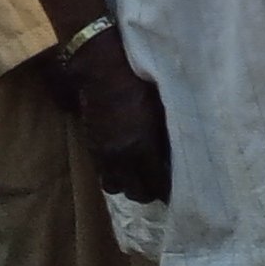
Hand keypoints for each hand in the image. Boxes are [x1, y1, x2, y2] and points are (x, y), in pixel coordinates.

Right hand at [68, 54, 175, 202]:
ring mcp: (103, 153)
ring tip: (138, 180)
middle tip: (158, 189)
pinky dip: (113, 174)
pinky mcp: (90, 146)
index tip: (174, 193)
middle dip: (147, 193)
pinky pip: (102, 172)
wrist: (104, 72)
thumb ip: (166, 138)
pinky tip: (123, 166)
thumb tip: (173, 158)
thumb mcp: (162, 111)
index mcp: (141, 146)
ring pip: (113, 186)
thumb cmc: (141, 85)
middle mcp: (120, 156)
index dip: (165, 192)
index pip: (155, 183)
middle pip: (134, 192)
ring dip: (126, 186)